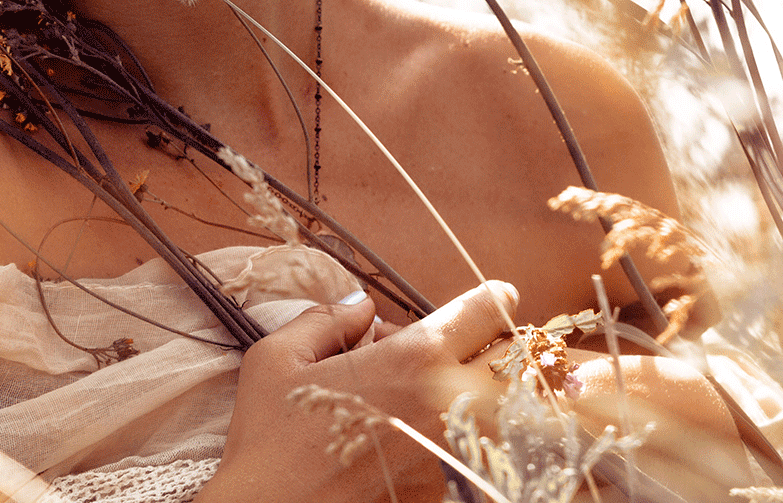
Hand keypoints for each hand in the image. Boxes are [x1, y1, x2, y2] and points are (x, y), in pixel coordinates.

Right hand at [196, 282, 518, 502]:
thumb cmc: (270, 438)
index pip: (486, 313)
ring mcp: (454, 452)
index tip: (494, 298)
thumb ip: (326, 320)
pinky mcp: (448, 489)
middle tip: (471, 347)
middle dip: (498, 347)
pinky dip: (466, 435)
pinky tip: (423, 435)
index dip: (493, 299)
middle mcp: (447, 403)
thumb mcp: (277, 358)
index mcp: (411, 359)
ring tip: (447, 393)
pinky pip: (479, 451)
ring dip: (488, 394)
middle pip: (512, 362)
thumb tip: (363, 306)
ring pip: (505, 410)